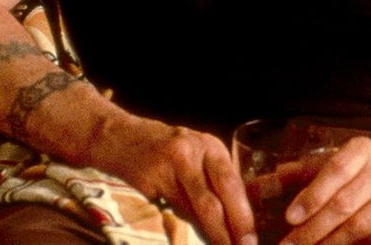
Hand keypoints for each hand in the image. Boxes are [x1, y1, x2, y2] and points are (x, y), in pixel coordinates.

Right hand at [90, 113, 255, 244]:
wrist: (117, 137)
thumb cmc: (162, 152)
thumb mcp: (193, 156)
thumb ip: (211, 182)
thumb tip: (233, 221)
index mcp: (212, 148)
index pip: (234, 185)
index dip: (244, 215)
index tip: (252, 240)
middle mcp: (195, 152)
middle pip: (217, 197)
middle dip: (232, 228)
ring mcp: (170, 163)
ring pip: (195, 207)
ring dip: (211, 234)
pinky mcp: (149, 177)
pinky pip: (171, 210)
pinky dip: (184, 228)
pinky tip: (190, 241)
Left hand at [277, 136, 370, 244]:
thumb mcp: (344, 156)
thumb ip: (306, 170)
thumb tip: (266, 182)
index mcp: (363, 151)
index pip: (336, 171)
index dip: (313, 195)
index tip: (291, 216)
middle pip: (344, 204)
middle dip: (313, 229)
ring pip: (358, 226)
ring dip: (329, 244)